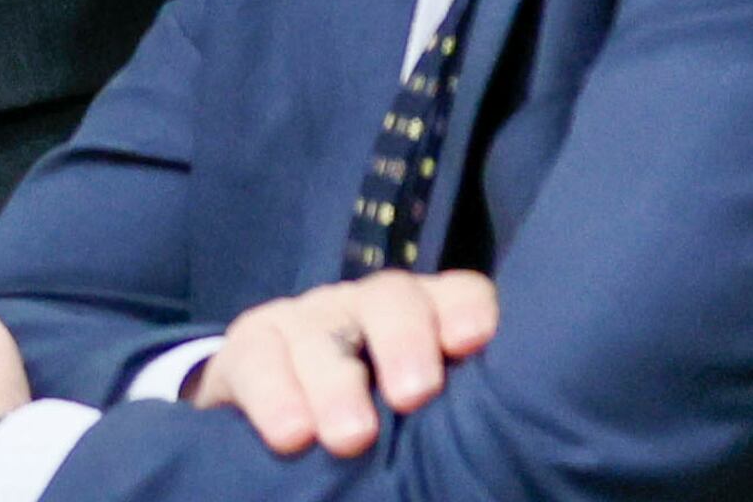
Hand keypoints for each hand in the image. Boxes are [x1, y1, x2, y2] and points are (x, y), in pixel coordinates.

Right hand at [192, 270, 497, 456]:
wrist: (290, 426)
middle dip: (403, 341)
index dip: (466, 309)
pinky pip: (258, 355)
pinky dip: (275, 393)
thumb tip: (499, 457)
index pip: (458, 296)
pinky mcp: (253, 343)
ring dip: (336, 381)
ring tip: (350, 437)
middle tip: (413, 395)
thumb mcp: (429, 422)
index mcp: (428, 322)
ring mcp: (309, 319)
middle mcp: (370, 309)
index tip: (473, 341)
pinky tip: (290, 433)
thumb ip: (462, 420)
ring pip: (323, 329)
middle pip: (392, 300)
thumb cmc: (388, 430)